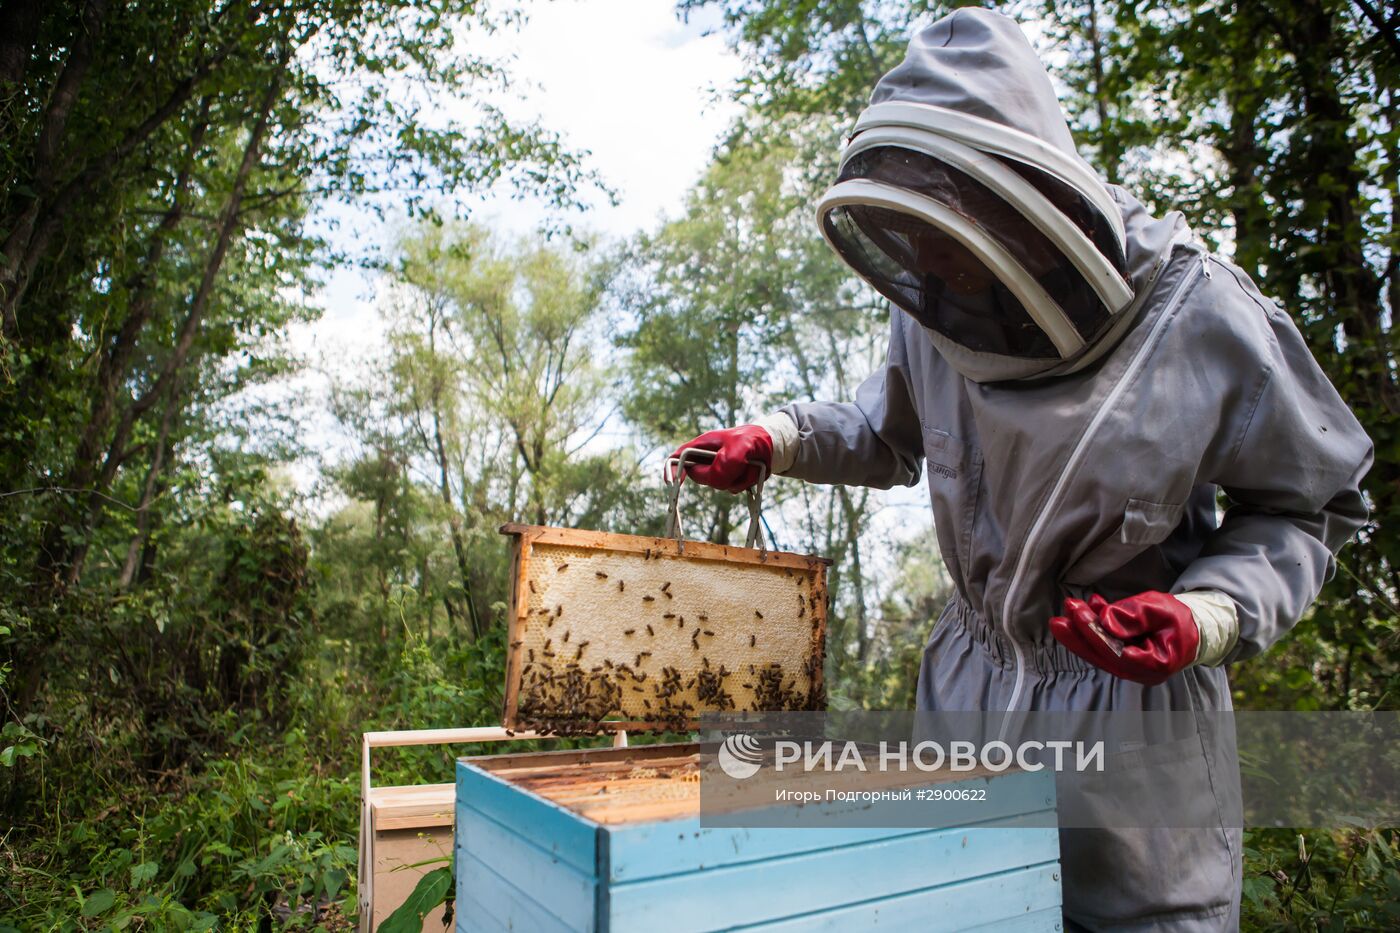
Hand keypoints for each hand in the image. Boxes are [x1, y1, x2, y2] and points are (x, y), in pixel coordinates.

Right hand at [670, 425, 772, 492]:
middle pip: (701, 477)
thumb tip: (715, 477)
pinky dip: (746, 480)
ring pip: (720, 485)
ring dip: (739, 476)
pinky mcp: (729, 481)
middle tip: (739, 461)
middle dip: (720, 473)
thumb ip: (727, 460)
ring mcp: (717, 472)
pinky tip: (752, 469)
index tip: (673, 483)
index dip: (672, 470)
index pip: (678, 458)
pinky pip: (734, 488)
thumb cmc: (751, 438)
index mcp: (702, 446)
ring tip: (748, 462)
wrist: (768, 446)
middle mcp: (707, 460)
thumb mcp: (741, 444)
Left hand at [1049, 591, 1199, 685]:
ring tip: (1068, 610)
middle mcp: (1140, 673)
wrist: (1193, 629)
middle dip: (1079, 636)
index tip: (1078, 615)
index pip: (1118, 652)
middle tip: (1058, 620)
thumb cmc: (1181, 620)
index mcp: (1156, 665)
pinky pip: (1105, 646)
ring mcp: (1131, 669)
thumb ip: (1134, 615)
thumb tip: (1105, 620)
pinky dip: (1094, 628)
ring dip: (1081, 632)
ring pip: (1100, 652)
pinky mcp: (1124, 660)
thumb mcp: (1161, 610)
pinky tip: (1087, 608)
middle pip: (1103, 656)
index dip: (1095, 634)